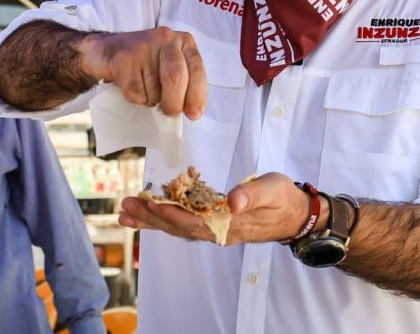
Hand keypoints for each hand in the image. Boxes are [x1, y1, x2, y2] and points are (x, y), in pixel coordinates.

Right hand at [78, 27, 206, 118]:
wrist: (105, 49)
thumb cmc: (143, 61)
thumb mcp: (169, 63)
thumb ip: (183, 80)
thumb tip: (191, 110)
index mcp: (183, 41)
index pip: (197, 70)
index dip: (197, 95)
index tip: (194, 114)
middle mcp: (166, 39)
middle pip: (176, 78)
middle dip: (174, 103)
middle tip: (169, 112)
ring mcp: (144, 47)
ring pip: (154, 90)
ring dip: (150, 99)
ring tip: (142, 85)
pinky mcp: (124, 59)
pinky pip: (136, 93)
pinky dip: (134, 98)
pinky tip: (129, 84)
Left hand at [118, 173, 316, 244]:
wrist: (295, 214)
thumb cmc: (283, 198)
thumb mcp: (272, 189)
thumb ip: (252, 194)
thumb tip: (232, 200)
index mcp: (229, 224)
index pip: (191, 222)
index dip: (168, 214)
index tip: (147, 204)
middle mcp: (217, 231)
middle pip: (177, 227)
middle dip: (150, 218)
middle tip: (124, 208)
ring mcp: (215, 230)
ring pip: (177, 228)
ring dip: (151, 220)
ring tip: (127, 214)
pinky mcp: (214, 224)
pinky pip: (184, 224)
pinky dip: (165, 219)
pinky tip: (151, 214)